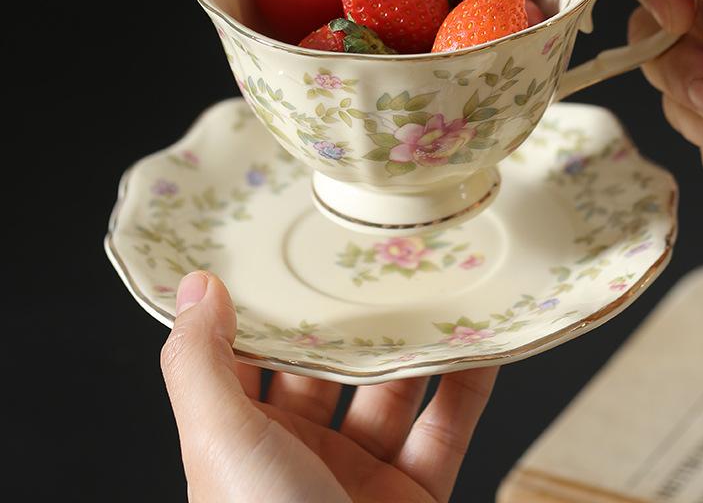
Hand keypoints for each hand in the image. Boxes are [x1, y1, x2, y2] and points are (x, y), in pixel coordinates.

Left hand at [161, 271, 497, 501]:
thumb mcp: (221, 444)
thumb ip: (200, 364)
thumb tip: (193, 286)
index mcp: (240, 441)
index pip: (251, 356)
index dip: (269, 304)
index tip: (291, 252)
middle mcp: (298, 455)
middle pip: (329, 367)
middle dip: (352, 318)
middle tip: (374, 257)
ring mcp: (359, 475)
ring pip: (393, 391)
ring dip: (416, 343)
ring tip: (435, 285)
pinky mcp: (415, 495)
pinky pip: (446, 428)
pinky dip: (467, 386)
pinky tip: (482, 344)